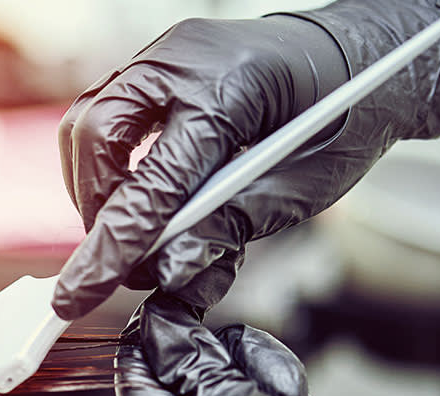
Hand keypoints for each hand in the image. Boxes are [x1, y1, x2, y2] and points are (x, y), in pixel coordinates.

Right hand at [51, 1, 439, 318]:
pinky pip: (103, 113)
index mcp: (230, 91)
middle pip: (95, 137)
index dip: (112, 247)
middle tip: (118, 255)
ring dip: (96, 186)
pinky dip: (108, 162)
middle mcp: (183, 61)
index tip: (77, 295)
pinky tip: (135, 190)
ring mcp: (164, 55)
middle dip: (97, 208)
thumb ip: (226, 230)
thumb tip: (163, 269)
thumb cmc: (343, 118)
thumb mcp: (299, 191)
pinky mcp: (156, 63)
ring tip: (128, 226)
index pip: (151, 183)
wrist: (361, 59)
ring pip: (87, 123)